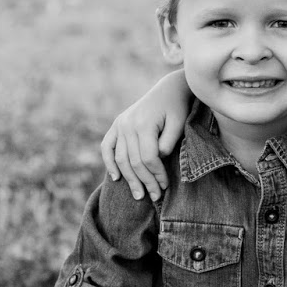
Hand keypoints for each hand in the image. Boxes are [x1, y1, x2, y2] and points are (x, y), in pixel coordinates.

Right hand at [99, 74, 187, 200]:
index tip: (165, 185)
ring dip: (129, 179)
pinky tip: (116, 178)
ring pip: (120, 158)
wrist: (168, 90)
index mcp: (144, 124)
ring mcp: (120, 124)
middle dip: (145, 182)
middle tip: (155, 196)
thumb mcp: (179, 124)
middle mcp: (128, 124)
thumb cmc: (177, 108)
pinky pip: (106, 147)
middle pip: (133, 161)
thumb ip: (168, 143)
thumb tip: (157, 159)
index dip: (156, 174)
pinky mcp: (116, 125)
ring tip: (139, 195)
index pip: (148, 158)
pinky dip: (109, 162)